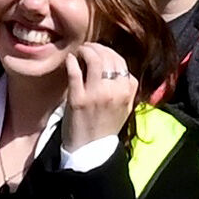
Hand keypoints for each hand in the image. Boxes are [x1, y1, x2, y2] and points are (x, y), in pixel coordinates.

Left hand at [59, 39, 139, 159]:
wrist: (90, 151)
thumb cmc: (106, 127)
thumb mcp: (125, 107)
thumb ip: (126, 88)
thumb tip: (120, 68)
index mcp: (127, 92)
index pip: (121, 62)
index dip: (109, 53)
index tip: (101, 52)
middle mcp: (114, 91)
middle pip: (108, 57)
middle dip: (97, 48)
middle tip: (88, 48)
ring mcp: (96, 95)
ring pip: (94, 60)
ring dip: (86, 50)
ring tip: (81, 51)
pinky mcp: (78, 99)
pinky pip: (75, 72)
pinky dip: (72, 62)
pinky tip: (70, 60)